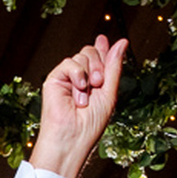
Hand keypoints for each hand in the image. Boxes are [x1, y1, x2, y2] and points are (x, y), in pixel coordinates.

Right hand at [30, 34, 128, 177]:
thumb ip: (114, 67)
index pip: (99, 57)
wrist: (73, 138)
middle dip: (99, 64)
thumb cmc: (91, 124)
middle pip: (91, 52)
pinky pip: (69, 63)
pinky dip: (76, 74)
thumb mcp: (109, 93)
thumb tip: (122, 42)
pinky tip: (78, 90)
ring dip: (89, 73)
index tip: (103, 40)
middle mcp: (80, 79)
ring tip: (87, 94)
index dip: (102, 48)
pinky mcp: (54, 80)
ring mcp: (67, 79)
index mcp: (93, 83)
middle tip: (99, 82)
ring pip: (81, 55)